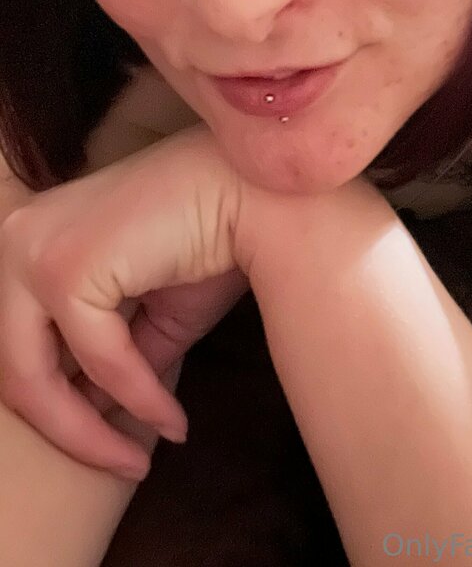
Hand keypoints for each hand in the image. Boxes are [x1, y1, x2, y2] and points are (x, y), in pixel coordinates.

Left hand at [0, 123, 253, 480]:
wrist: (259, 194)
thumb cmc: (213, 238)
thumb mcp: (152, 314)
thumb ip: (115, 360)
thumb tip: (92, 419)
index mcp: (33, 240)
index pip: (20, 345)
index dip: (61, 409)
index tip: (114, 447)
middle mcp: (17, 239)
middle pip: (13, 367)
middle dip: (68, 430)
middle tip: (125, 465)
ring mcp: (33, 249)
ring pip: (32, 376)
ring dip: (90, 430)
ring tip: (138, 458)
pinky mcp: (63, 266)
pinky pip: (94, 358)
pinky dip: (134, 396)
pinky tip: (170, 419)